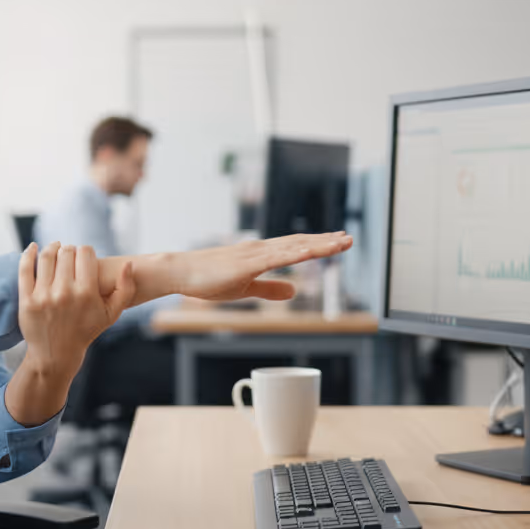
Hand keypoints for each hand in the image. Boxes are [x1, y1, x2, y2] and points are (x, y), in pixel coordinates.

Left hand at [17, 242, 135, 376]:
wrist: (56, 354)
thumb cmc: (86, 331)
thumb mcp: (111, 314)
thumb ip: (125, 289)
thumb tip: (129, 264)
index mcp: (87, 293)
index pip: (85, 253)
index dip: (86, 251)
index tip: (84, 257)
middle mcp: (65, 293)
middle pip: (66, 252)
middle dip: (70, 250)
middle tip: (70, 256)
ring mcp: (44, 296)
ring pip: (47, 256)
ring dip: (52, 248)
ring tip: (55, 249)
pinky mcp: (27, 300)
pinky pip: (25, 269)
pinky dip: (28, 253)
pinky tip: (33, 247)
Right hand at [163, 232, 352, 300]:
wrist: (180, 272)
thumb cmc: (206, 279)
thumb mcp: (245, 287)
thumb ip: (269, 288)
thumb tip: (294, 290)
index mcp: (260, 254)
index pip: (296, 247)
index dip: (318, 244)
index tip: (338, 242)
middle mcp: (261, 249)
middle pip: (300, 243)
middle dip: (326, 241)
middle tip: (349, 238)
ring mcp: (254, 254)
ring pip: (294, 247)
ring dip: (319, 244)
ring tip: (341, 242)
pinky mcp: (247, 263)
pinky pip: (277, 258)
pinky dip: (297, 253)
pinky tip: (313, 251)